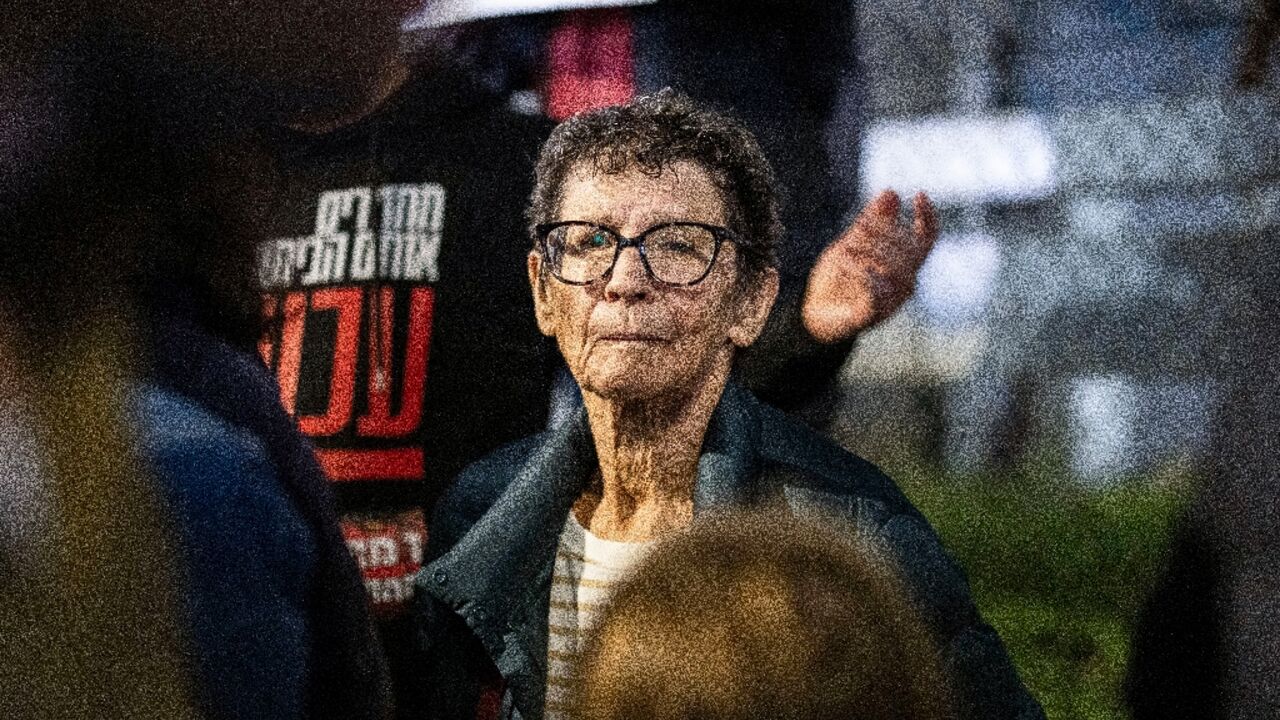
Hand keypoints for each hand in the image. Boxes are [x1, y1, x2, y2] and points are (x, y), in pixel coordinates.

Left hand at [801, 189, 937, 343]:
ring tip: (845, 247)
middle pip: (910, 251)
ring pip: (895, 270)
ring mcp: (891, 302)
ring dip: (871, 252)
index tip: (918, 195)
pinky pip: (875, 290)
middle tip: (861, 226)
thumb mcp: (851, 243)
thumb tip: (891, 191)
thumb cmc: (838, 278)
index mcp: (902, 265)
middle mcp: (903, 284)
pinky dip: (859, 272)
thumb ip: (871, 221)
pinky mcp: (872, 315)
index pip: (926, 240)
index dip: (928, 218)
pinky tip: (842, 262)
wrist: (814, 313)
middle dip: (887, 233)